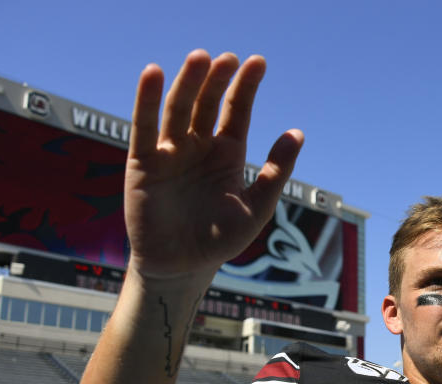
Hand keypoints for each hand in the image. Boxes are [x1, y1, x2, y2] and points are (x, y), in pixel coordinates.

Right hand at [124, 49, 302, 280]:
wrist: (182, 268)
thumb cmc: (220, 238)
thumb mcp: (256, 206)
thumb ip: (275, 172)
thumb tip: (297, 133)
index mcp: (227, 153)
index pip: (237, 111)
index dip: (246, 87)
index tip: (258, 62)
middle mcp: (198, 146)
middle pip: (207, 103)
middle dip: (217, 80)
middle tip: (227, 58)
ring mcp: (170, 152)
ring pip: (178, 109)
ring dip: (189, 83)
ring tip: (200, 58)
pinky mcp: (143, 163)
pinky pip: (144, 128)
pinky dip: (146, 101)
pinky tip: (153, 74)